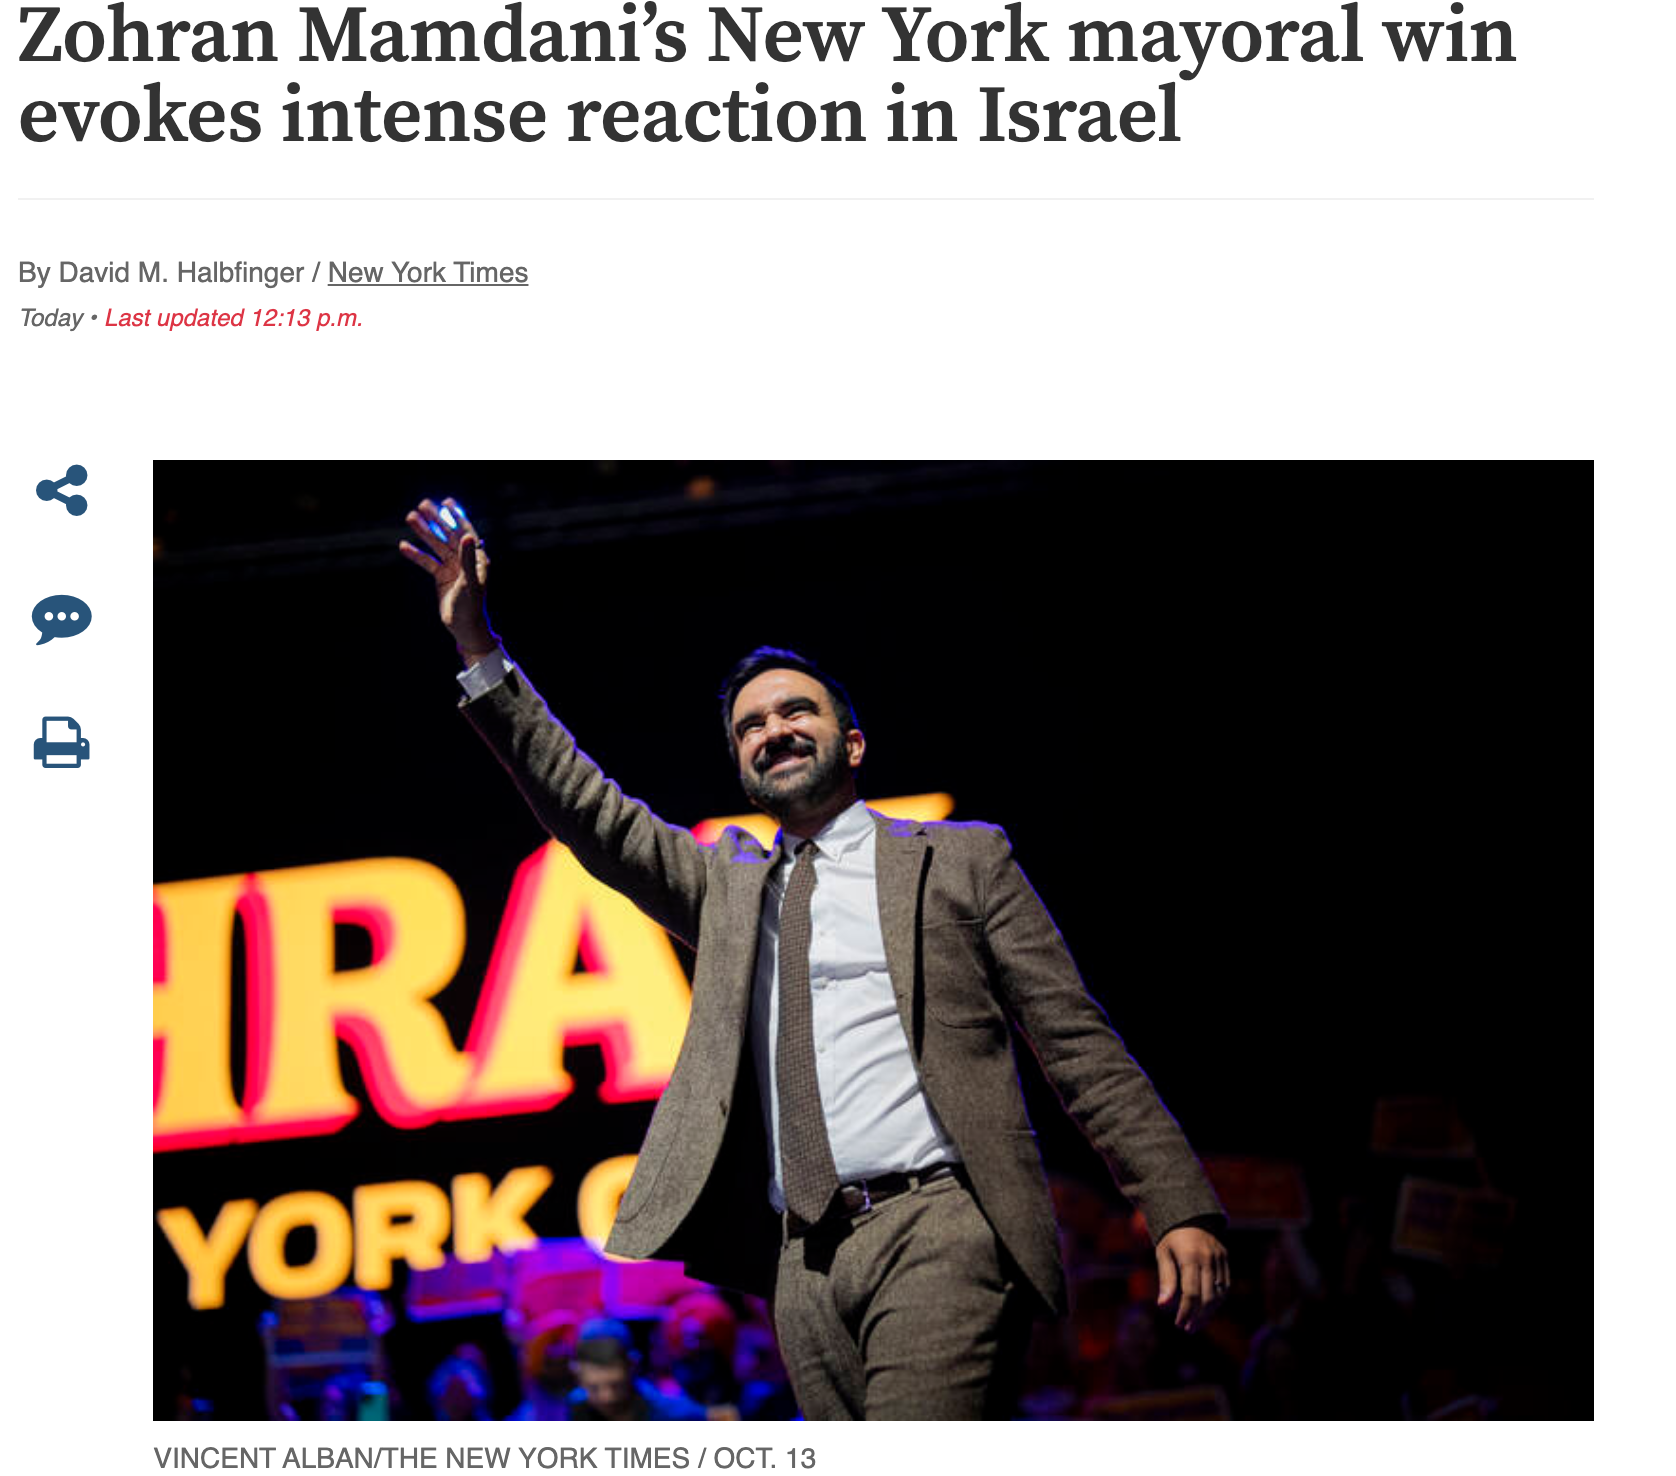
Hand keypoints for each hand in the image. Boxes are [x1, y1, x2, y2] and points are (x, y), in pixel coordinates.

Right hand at [398, 496, 494, 657]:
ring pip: (435, 546)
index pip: (465, 532)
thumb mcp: (470, 581)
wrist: (464, 627)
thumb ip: (468, 558)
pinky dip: (416, 554)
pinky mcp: (441, 577)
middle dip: (436, 520)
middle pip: (448, 535)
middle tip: (422, 504)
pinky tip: (404, 545)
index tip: (446, 501)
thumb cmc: (472, 605)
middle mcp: (465, 561)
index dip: (457, 516)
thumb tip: (467, 536)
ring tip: (410, 517)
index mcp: (477, 559)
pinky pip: (427, 562)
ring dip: (424, 532)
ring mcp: (452, 568)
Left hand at [1155, 1225, 1229, 1333]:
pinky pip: (1225, 1286)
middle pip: (1207, 1297)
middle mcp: (1208, 1258)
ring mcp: (1219, 1258)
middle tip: (1188, 1328)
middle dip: (1198, 1317)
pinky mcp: (1225, 1259)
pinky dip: (1218, 1301)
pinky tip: (1207, 1311)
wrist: (1190, 1216)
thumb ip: (1165, 1279)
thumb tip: (1162, 1305)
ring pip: (1219, 1294)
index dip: (1185, 1312)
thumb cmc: (1171, 1238)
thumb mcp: (1163, 1254)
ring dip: (1209, 1313)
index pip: (1191, 1292)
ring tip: (1197, 1324)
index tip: (1178, 1323)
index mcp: (1190, 1256)